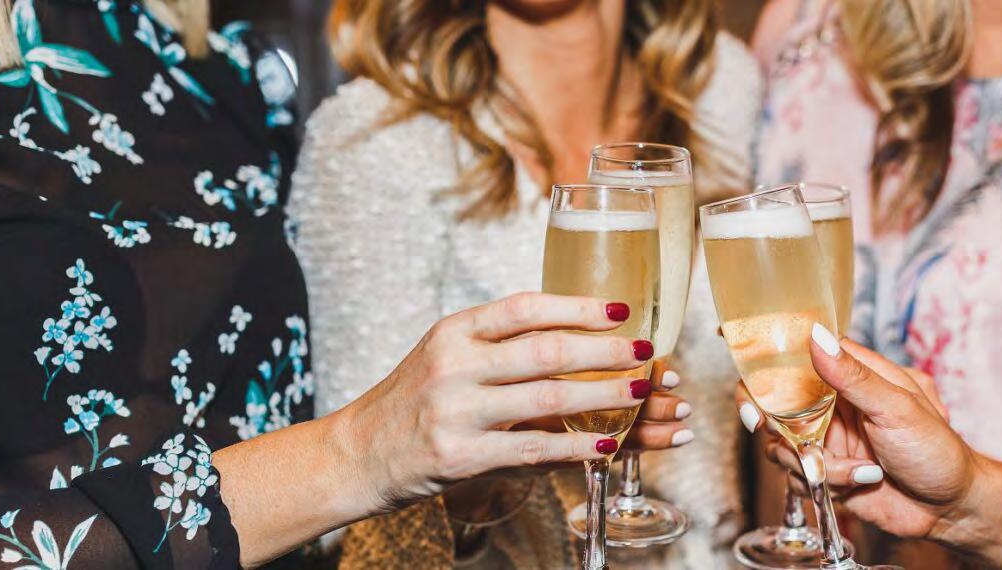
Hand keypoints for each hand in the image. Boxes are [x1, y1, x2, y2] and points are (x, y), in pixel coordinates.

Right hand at [329, 292, 660, 513]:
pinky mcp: (461, 456)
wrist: (357, 453)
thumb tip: (573, 334)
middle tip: (644, 353)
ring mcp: (456, 412)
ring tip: (640, 392)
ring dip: (602, 395)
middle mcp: (454, 366)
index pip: (524, 308)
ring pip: (546, 398)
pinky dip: (574, 446)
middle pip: (544, 351)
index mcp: (454, 332)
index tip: (620, 310)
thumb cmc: (412, 401)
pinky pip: (531, 448)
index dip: (577, 307)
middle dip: (604, 351)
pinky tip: (605, 443)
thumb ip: (497, 345)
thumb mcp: (444, 355)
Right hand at [737, 326, 980, 539]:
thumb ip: (853, 374)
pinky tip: (862, 481)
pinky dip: (825, 482)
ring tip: (859, 469)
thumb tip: (817, 337)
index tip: (735, 346)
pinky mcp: (824, 471)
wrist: (950, 510)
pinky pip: (797, 474)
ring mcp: (827, 438)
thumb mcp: (898, 407)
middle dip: (765, 414)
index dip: (767, 349)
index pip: (802, 350)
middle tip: (763, 424)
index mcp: (854, 375)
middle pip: (775, 397)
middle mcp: (833, 403)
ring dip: (813, 460)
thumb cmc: (939, 451)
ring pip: (782, 442)